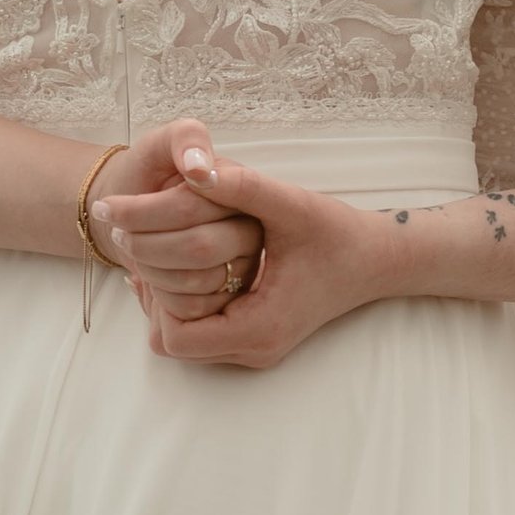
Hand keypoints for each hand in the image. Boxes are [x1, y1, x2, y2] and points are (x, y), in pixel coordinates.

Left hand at [91, 119, 264, 304]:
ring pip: (197, 282)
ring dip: (149, 268)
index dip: (145, 211)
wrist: (138, 212)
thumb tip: (199, 168)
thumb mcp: (160, 144)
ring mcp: (244, 269)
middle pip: (198, 247)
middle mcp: (250, 231)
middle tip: (117, 233)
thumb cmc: (149, 176)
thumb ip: (184, 138)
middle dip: (144, 243)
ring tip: (130, 249)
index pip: (191, 207)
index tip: (107, 207)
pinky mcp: (228, 300)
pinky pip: (193, 308)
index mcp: (240, 192)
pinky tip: (147, 275)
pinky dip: (160, 295)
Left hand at [117, 152, 409, 370]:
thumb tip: (192, 165)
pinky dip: (183, 304)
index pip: (175, 334)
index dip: (153, 292)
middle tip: (135, 242)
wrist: (378, 260)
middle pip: (171, 341)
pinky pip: (201, 334)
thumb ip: (240, 185)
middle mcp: (255, 348)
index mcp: (260, 326)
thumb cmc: (338, 233)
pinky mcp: (257, 339)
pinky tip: (179, 262)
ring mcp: (256, 349)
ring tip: (152, 250)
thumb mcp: (290, 204)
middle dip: (151, 294)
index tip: (143, 244)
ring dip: (165, 300)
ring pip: (183, 340)